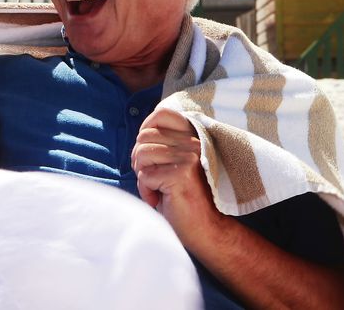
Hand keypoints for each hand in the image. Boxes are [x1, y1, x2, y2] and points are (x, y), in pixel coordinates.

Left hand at [131, 109, 225, 249]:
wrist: (204, 229)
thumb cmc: (181, 199)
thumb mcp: (171, 165)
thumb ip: (160, 145)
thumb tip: (139, 135)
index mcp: (193, 136)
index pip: (161, 115)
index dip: (145, 131)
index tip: (149, 158)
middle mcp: (194, 142)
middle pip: (144, 136)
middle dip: (140, 160)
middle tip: (153, 180)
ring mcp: (189, 157)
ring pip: (141, 153)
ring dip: (143, 176)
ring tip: (158, 190)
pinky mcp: (181, 174)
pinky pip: (145, 176)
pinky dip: (146, 191)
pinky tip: (161, 200)